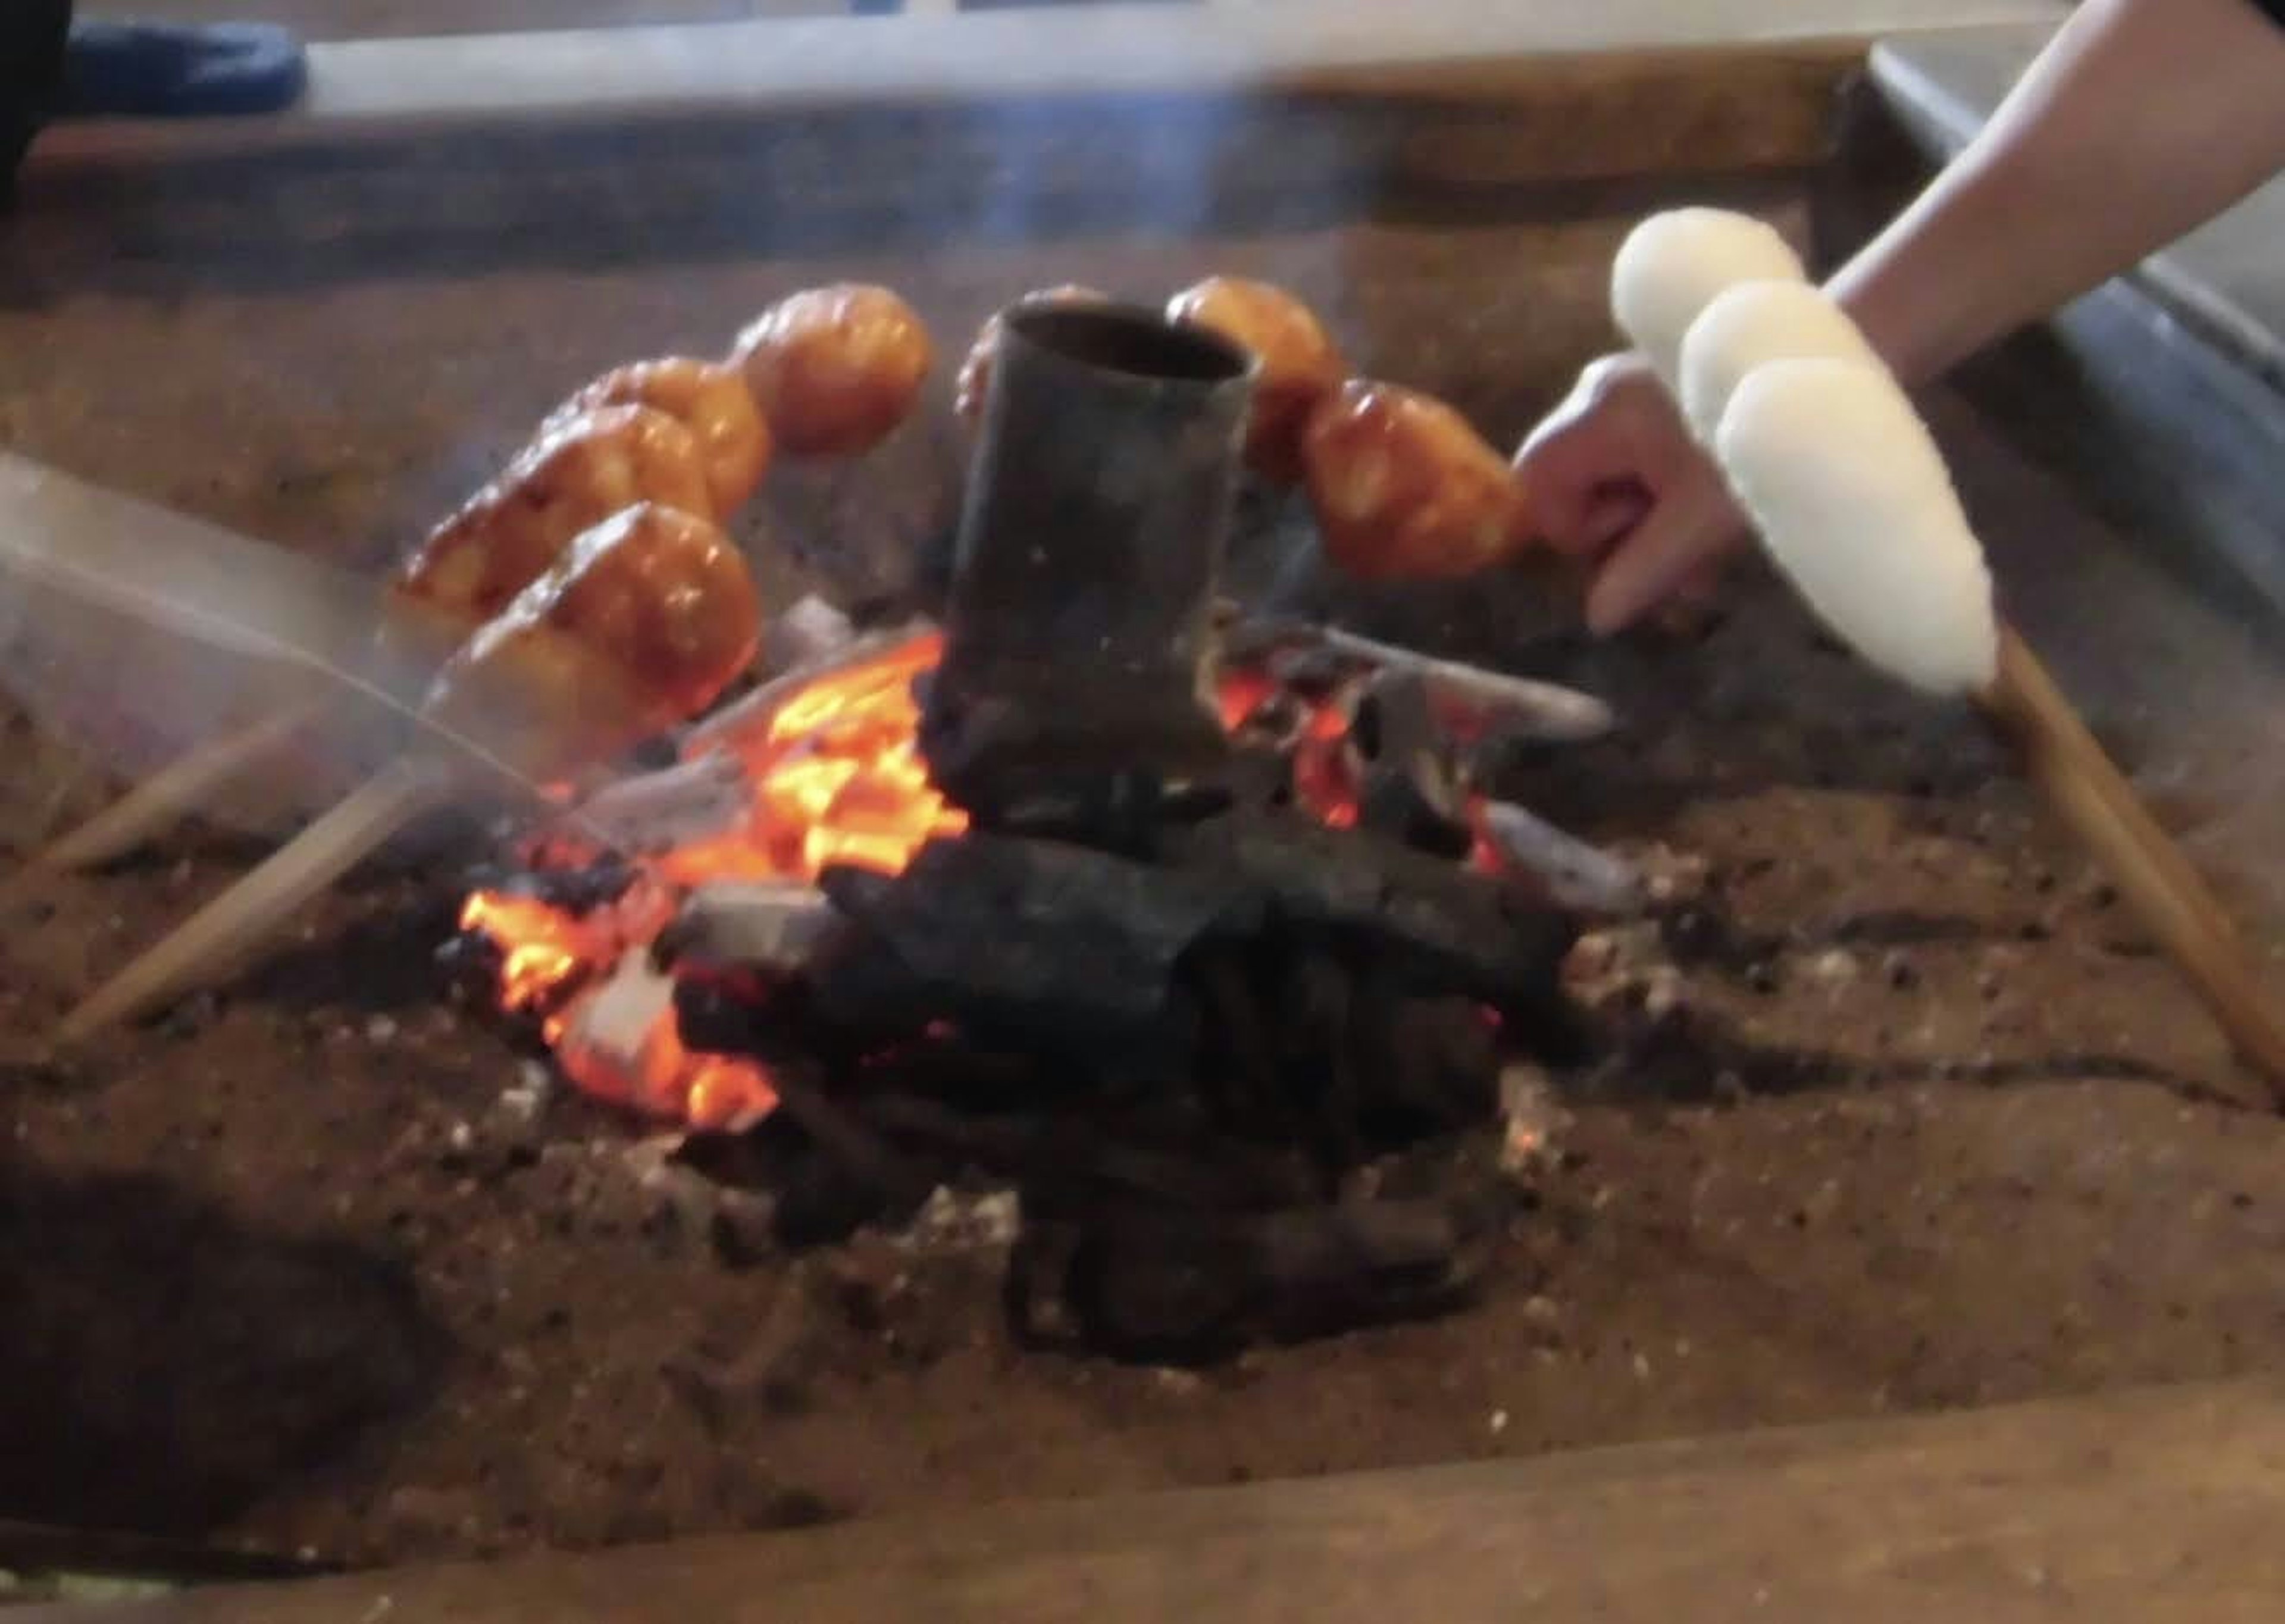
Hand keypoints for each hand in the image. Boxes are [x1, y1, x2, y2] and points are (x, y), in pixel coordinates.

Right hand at [1514, 353, 1747, 633]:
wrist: (1824, 374)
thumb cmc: (1758, 445)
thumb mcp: (1701, 522)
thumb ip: (1642, 572)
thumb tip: (1598, 620)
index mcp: (1599, 414)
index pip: (1537, 484)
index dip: (1572, 533)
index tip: (1629, 554)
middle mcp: (1600, 389)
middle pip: (1570, 481)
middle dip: (1618, 536)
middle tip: (1677, 567)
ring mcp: (1630, 383)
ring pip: (1607, 473)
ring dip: (1646, 524)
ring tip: (1705, 554)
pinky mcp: (1661, 388)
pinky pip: (1635, 452)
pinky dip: (1662, 492)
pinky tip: (1709, 514)